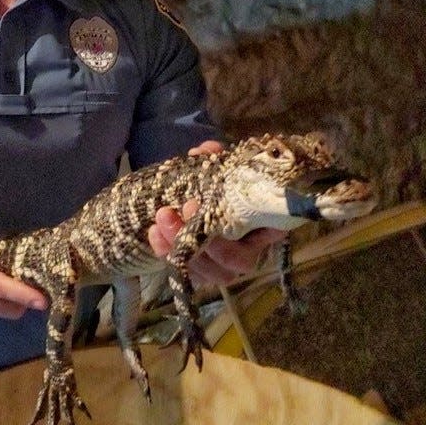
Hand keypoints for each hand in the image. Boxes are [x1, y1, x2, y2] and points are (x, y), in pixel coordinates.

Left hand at [147, 141, 284, 285]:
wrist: (188, 197)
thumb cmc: (213, 183)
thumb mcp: (216, 167)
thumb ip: (213, 158)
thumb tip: (204, 152)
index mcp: (265, 224)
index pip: (271, 233)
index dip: (249, 223)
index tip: (219, 203)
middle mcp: (250, 251)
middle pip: (237, 261)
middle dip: (208, 240)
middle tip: (184, 207)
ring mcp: (224, 266)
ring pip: (210, 271)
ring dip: (182, 245)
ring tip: (163, 215)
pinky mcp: (201, 272)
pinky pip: (187, 272)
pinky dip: (167, 252)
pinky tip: (154, 232)